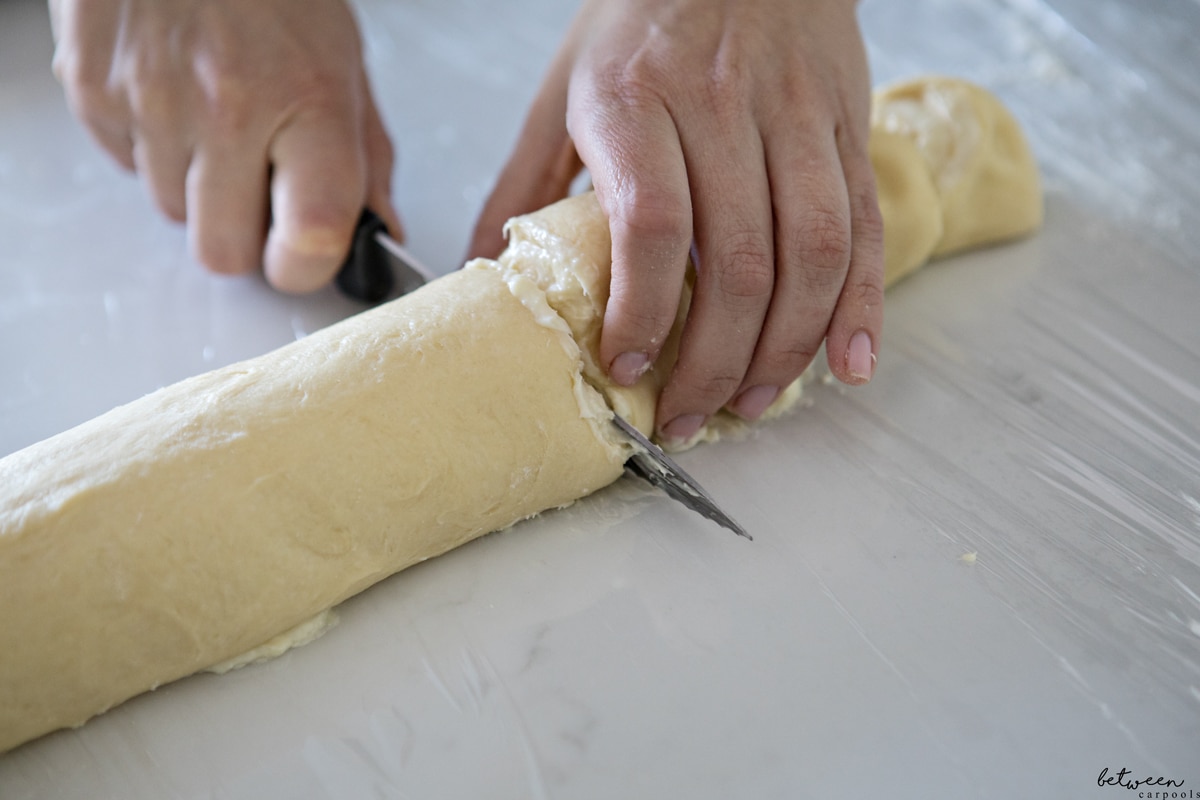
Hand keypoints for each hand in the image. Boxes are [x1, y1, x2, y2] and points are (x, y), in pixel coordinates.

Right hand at [48, 0, 399, 291]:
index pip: (313, 237)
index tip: (312, 257)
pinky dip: (154, 152)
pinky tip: (176, 101)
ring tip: (217, 124)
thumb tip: (377, 232)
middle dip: (245, 241)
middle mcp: (227, 105)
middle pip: (224, 253)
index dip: (311, 267)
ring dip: (198, 191)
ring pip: (171, 214)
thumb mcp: (346, 61)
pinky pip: (126, 168)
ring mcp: (152, 100)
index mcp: (310, 100)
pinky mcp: (94, 90)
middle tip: (260, 195)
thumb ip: (367, 157)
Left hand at [469, 0, 883, 443]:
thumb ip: (526, 180)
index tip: (628, 365)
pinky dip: (861, 305)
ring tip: (753, 402)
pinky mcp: (847, 127)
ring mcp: (795, 118)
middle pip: (738, 260)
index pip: (652, 222)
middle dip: (717, 361)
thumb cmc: (642, 14)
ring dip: (787, 348)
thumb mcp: (566, 84)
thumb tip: (484, 269)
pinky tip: (847, 362)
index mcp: (636, 99)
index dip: (646, 309)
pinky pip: (864, 226)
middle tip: (688, 416)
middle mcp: (722, 108)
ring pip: (810, 253)